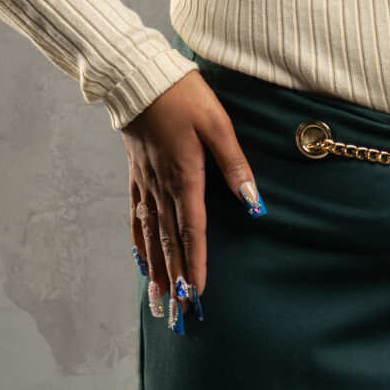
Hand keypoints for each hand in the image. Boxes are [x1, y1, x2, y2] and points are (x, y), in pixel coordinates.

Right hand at [123, 69, 264, 321]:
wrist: (140, 78)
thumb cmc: (184, 97)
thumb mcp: (217, 124)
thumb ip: (234, 164)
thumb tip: (253, 200)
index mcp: (185, 176)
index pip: (192, 230)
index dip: (196, 262)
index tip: (197, 292)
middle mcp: (162, 186)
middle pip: (169, 241)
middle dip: (176, 278)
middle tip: (178, 312)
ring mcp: (146, 182)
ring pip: (151, 234)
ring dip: (156, 268)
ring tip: (158, 298)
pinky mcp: (136, 174)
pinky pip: (135, 216)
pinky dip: (138, 242)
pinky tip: (141, 260)